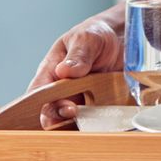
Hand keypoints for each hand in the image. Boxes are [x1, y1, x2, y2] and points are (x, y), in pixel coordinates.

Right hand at [29, 12, 123, 126]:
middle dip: (60, 118)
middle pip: (51, 113)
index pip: (38, 94)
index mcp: (51, 72)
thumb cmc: (95, 35)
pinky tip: (104, 122)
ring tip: (90, 120)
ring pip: (70, 122)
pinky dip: (96, 125)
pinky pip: (91, 122)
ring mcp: (79, 100)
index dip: (46, 105)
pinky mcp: (96, 107)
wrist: (122, 38)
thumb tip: (64, 70)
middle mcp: (61, 90)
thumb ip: (78, 54)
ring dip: (78, 124)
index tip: (66, 107)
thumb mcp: (87, 38)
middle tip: (76, 112)